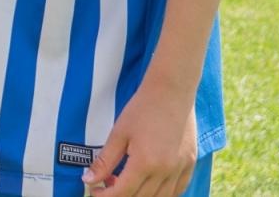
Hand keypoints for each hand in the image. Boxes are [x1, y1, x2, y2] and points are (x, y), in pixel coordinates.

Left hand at [82, 87, 197, 195]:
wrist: (171, 92)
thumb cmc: (142, 109)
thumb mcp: (118, 134)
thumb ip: (104, 161)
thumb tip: (88, 180)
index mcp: (145, 163)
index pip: (123, 192)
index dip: (105, 196)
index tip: (95, 191)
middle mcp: (165, 171)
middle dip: (120, 195)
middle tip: (107, 184)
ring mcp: (181, 169)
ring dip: (141, 196)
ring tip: (125, 182)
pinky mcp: (190, 164)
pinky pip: (178, 190)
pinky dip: (162, 193)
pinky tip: (149, 185)